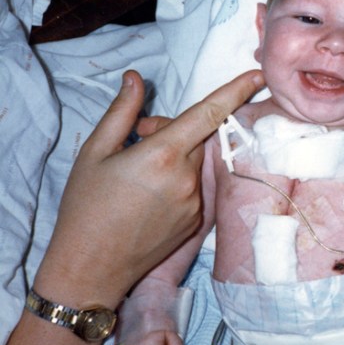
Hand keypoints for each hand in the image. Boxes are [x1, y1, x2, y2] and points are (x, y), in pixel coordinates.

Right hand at [33, 69, 263, 306]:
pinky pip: (193, 188)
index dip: (236, 91)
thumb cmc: (85, 207)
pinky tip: (148, 196)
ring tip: (138, 172)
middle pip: (195, 137)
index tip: (258, 76)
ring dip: (175, 157)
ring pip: (193, 163)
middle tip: (138, 138)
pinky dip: (177, 182)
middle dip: (172, 130)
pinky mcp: (195, 222)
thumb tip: (135, 78)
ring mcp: (195, 203)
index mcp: (163, 155)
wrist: (90, 268)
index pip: (208, 114)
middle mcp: (187, 178)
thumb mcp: (94, 152)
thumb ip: (122, 112)